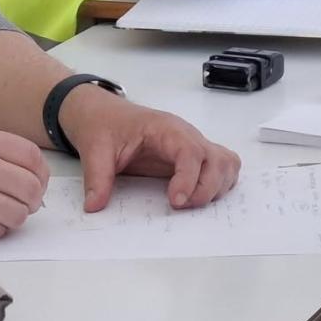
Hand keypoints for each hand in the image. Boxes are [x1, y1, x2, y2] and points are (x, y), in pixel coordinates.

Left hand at [57, 87, 241, 211]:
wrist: (104, 114)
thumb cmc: (105, 125)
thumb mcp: (94, 150)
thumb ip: (97, 178)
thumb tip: (94, 206)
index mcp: (165, 129)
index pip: (191, 151)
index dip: (189, 178)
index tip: (175, 201)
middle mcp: (186, 135)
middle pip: (217, 160)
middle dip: (206, 189)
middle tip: (180, 206)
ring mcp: (193, 145)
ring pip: (226, 164)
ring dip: (217, 187)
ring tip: (190, 203)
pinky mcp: (192, 157)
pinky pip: (221, 167)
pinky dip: (219, 184)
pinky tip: (199, 197)